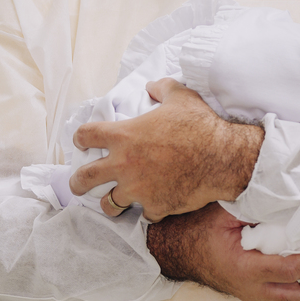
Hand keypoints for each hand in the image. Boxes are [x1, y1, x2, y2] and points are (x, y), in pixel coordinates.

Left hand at [69, 80, 262, 220]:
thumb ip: (161, 88)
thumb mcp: (180, 96)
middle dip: (77, 182)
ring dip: (109, 202)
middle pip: (85, 177)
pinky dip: (149, 210)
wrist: (222, 157)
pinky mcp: (155, 206)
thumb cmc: (200, 125)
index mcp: (124, 136)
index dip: (81, 137)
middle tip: (77, 184)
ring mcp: (138, 189)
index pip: (87, 135)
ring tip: (112, 203)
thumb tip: (152, 86)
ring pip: (109, 203)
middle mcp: (124, 165)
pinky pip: (145, 214)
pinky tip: (154, 207)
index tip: (82, 141)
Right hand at [146, 203, 299, 300]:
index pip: (291, 270)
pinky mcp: (253, 294)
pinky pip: (282, 291)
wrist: (176, 251)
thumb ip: (256, 208)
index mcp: (245, 269)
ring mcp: (252, 295)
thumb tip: (289, 201)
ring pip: (292, 298)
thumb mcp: (226, 213)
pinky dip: (295, 277)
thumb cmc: (197, 230)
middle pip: (299, 295)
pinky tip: (297, 256)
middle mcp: (251, 289)